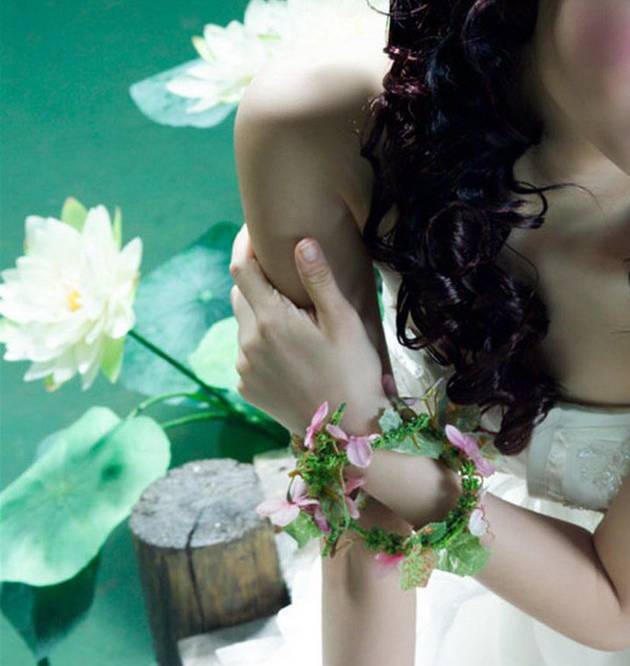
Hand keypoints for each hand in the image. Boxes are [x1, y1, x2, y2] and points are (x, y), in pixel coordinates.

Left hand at [229, 225, 387, 438]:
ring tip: (295, 316)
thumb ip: (319, 281)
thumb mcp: (344, 323)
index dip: (243, 246)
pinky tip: (292, 350)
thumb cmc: (354, 372)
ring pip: (244, 325)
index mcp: (271, 321)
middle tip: (282, 271)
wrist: (346, 434)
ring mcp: (244, 368)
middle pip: (240, 294)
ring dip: (261, 312)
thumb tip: (301, 242)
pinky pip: (248, 353)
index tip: (253, 230)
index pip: (242, 270)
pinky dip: (263, 342)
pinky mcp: (247, 388)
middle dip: (255, 278)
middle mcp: (248, 343)